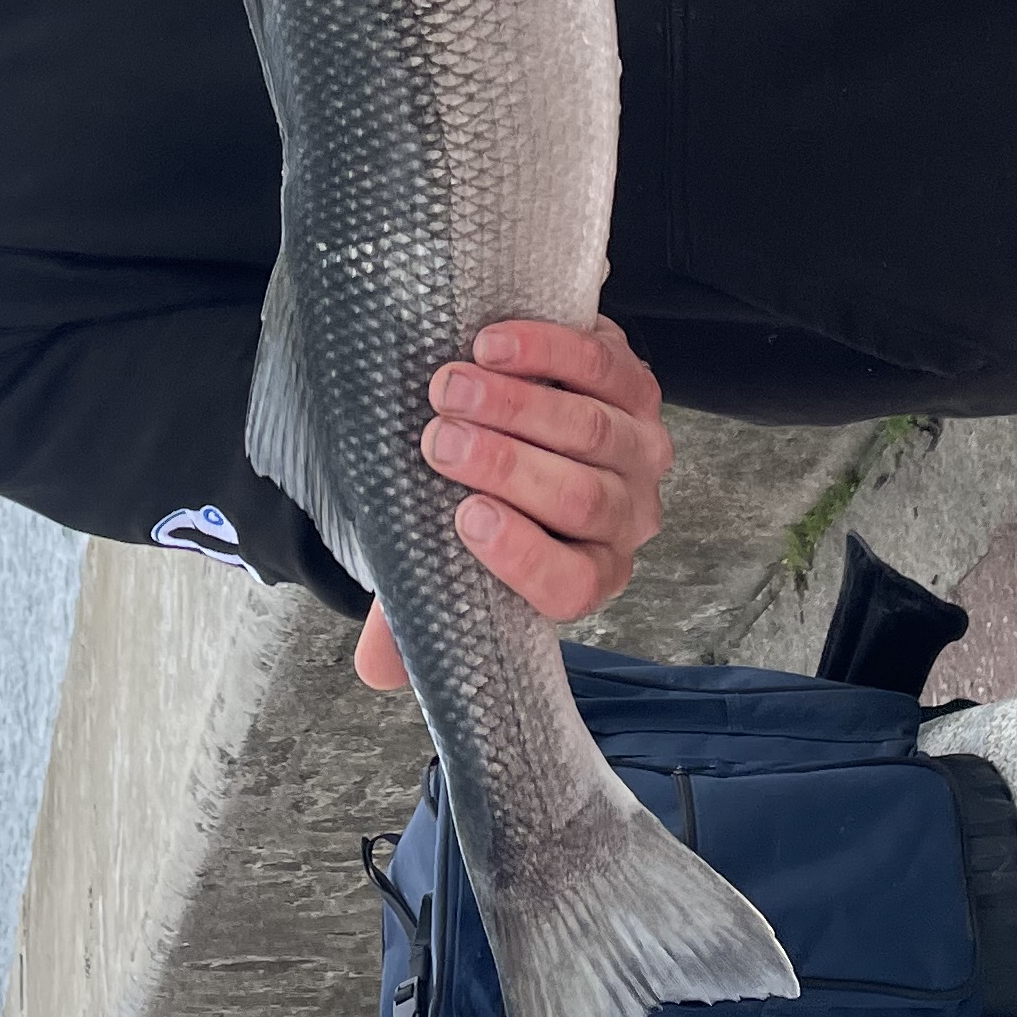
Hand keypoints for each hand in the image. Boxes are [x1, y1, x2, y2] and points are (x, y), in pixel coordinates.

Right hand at [352, 317, 672, 690]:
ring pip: (593, 431)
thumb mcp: (453, 554)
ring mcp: (640, 449)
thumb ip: (418, 608)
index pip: (569, 584)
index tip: (465, 518)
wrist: (527, 417)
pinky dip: (546, 352)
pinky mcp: (637, 384)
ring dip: (517, 406)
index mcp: (587, 574)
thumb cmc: (489, 496)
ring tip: (448, 388)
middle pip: (580, 498)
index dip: (523, 555)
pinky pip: (601, 366)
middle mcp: (626, 518)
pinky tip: (491, 345)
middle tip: (438, 441)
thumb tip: (376, 670)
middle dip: (506, 467)